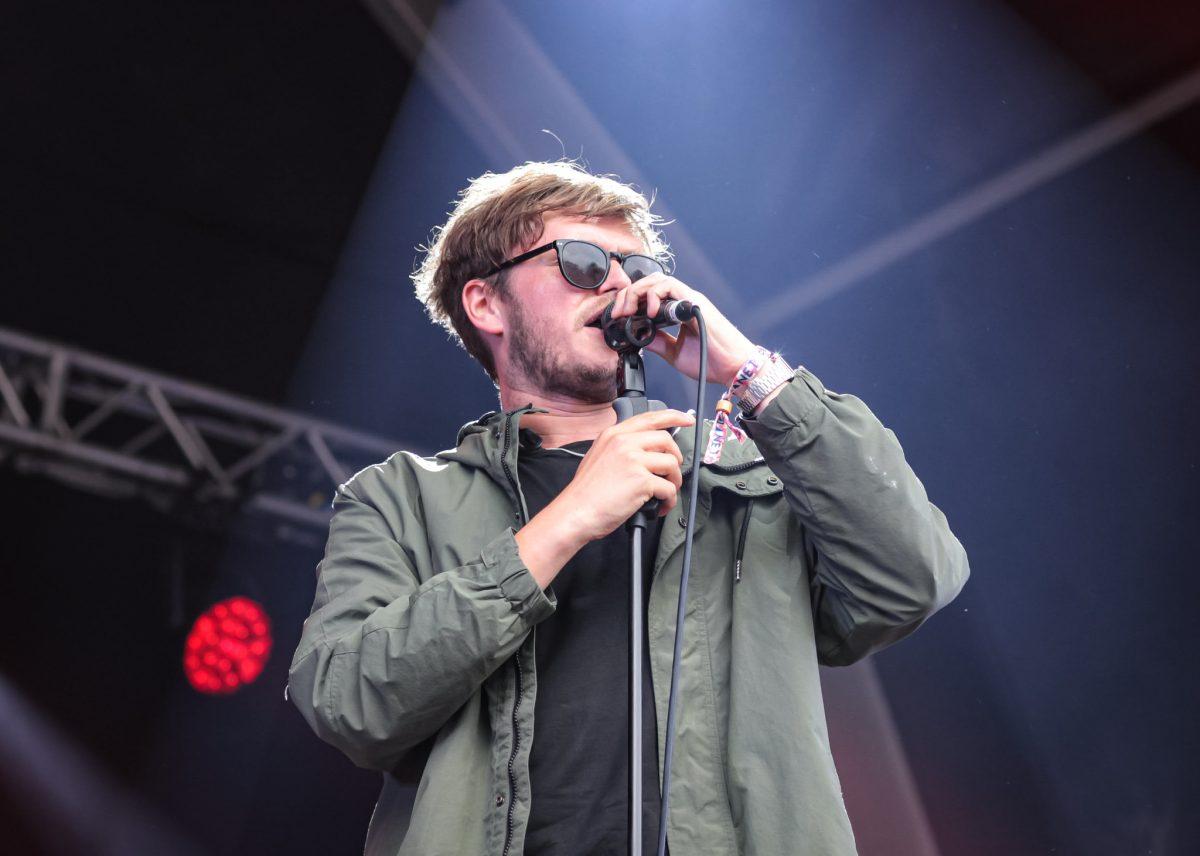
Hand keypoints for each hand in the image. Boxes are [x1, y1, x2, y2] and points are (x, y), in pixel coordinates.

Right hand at [514, 409, 692, 588]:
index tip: (686, 420)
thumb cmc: (586, 492)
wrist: (575, 512)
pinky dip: (669, 500)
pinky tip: (659, 506)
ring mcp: (633, 460)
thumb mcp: (598, 456)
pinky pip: (669, 488)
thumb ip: (620, 447)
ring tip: (663, 493)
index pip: (650, 418)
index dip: (673, 416)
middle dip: (675, 458)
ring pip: (671, 464)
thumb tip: (646, 450)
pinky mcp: (642, 480)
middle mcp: (624, 442)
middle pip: (666, 440)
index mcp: (614, 435)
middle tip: (670, 473)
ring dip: (674, 481)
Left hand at [607, 272, 757, 385]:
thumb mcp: (674, 352)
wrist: (732, 368)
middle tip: (616, 313)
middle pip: (650, 282)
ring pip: (658, 280)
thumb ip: (657, 342)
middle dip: (628, 294)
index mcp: (678, 311)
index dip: (630, 300)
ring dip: (638, 292)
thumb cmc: (710, 361)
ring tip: (627, 310)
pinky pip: (671, 286)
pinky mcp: (695, 302)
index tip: (617, 316)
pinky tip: (650, 312)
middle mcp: (683, 301)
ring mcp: (689, 300)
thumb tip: (637, 336)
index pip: (649, 294)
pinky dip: (655, 294)